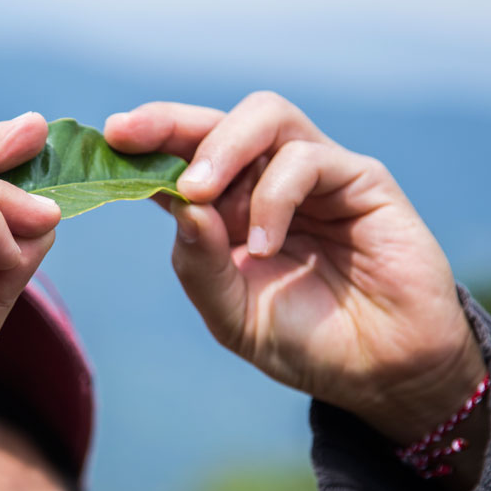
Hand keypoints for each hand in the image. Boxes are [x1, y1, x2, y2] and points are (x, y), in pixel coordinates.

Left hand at [105, 93, 485, 443]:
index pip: (186, 159)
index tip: (109, 140)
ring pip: (267, 116)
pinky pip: (307, 159)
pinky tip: (265, 244)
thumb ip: (201, 265)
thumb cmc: (307, 343)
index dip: (148, 143)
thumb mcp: (234, 315)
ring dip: (223, 147)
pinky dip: (275, 196)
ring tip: (201, 193)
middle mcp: (271, 184)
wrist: (380, 373)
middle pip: (219, 122)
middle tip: (133, 138)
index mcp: (233, 213)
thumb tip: (179, 204)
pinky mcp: (361, 181)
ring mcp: (317, 177)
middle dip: (171, 123)